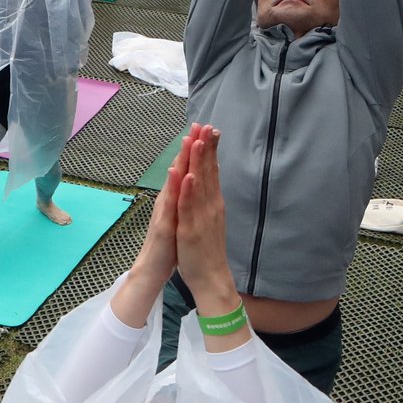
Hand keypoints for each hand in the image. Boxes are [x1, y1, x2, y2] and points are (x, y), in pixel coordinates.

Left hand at [171, 126, 240, 322]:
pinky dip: (190, 190)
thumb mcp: (208, 219)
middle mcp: (210, 206)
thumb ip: (208, 200)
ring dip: (199, 162)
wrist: (210, 277)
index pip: (212, 171)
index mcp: (212, 203)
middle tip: (207, 125)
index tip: (209, 129)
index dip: (209, 150)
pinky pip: (190, 207)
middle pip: (209, 172)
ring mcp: (202, 216)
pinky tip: (190, 176)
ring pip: (200, 184)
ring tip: (198, 141)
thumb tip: (208, 182)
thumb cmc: (206, 248)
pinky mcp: (192, 228)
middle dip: (206, 148)